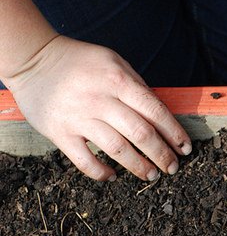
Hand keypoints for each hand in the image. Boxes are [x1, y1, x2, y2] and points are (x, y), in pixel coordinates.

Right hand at [4, 35, 189, 180]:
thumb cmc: (81, 63)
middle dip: (162, 154)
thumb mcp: (113, 62)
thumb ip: (137, 87)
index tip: (185, 148)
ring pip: (117, 149)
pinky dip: (101, 172)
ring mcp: (78, 117)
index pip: (155, 110)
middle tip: (172, 168)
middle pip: (140, 133)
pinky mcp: (59, 132)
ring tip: (151, 175)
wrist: (32, 59)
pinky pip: (84, 160)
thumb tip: (163, 116)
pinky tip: (113, 176)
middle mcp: (100, 99)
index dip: (174, 132)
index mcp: (117, 80)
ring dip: (139, 166)